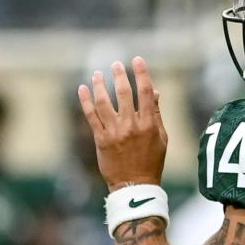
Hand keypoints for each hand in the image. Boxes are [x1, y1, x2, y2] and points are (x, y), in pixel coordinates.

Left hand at [78, 57, 167, 191]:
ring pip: (104, 102)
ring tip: (97, 74)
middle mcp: (131, 126)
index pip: (146, 92)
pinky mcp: (100, 139)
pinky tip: (83, 89)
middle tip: (116, 64)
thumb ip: (156, 113)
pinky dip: (85, 101)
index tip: (137, 60)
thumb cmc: (152, 161)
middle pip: (124, 94)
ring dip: (100, 85)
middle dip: (120, 75)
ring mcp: (114, 132)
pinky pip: (91, 116)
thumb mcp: (161, 137)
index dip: (142, 73)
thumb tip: (155, 92)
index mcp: (149, 124)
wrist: (135, 184)